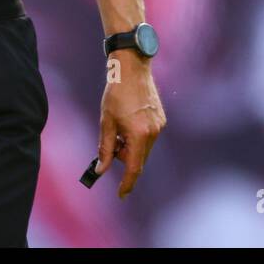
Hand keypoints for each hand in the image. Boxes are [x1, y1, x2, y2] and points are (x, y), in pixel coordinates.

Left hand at [96, 51, 165, 198]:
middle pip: (139, 158)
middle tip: (112, 145)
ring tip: (119, 128)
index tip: (121, 194)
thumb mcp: (106, 122)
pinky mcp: (161, 119)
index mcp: (139, 135)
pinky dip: (138, 137)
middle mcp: (153, 132)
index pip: (134, 168)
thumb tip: (101, 169)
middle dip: (125, 158)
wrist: (132, 69)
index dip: (127, 183)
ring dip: (131, 147)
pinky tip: (128, 121)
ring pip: (144, 148)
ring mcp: (159, 125)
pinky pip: (149, 137)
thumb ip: (105, 148)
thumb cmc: (116, 94)